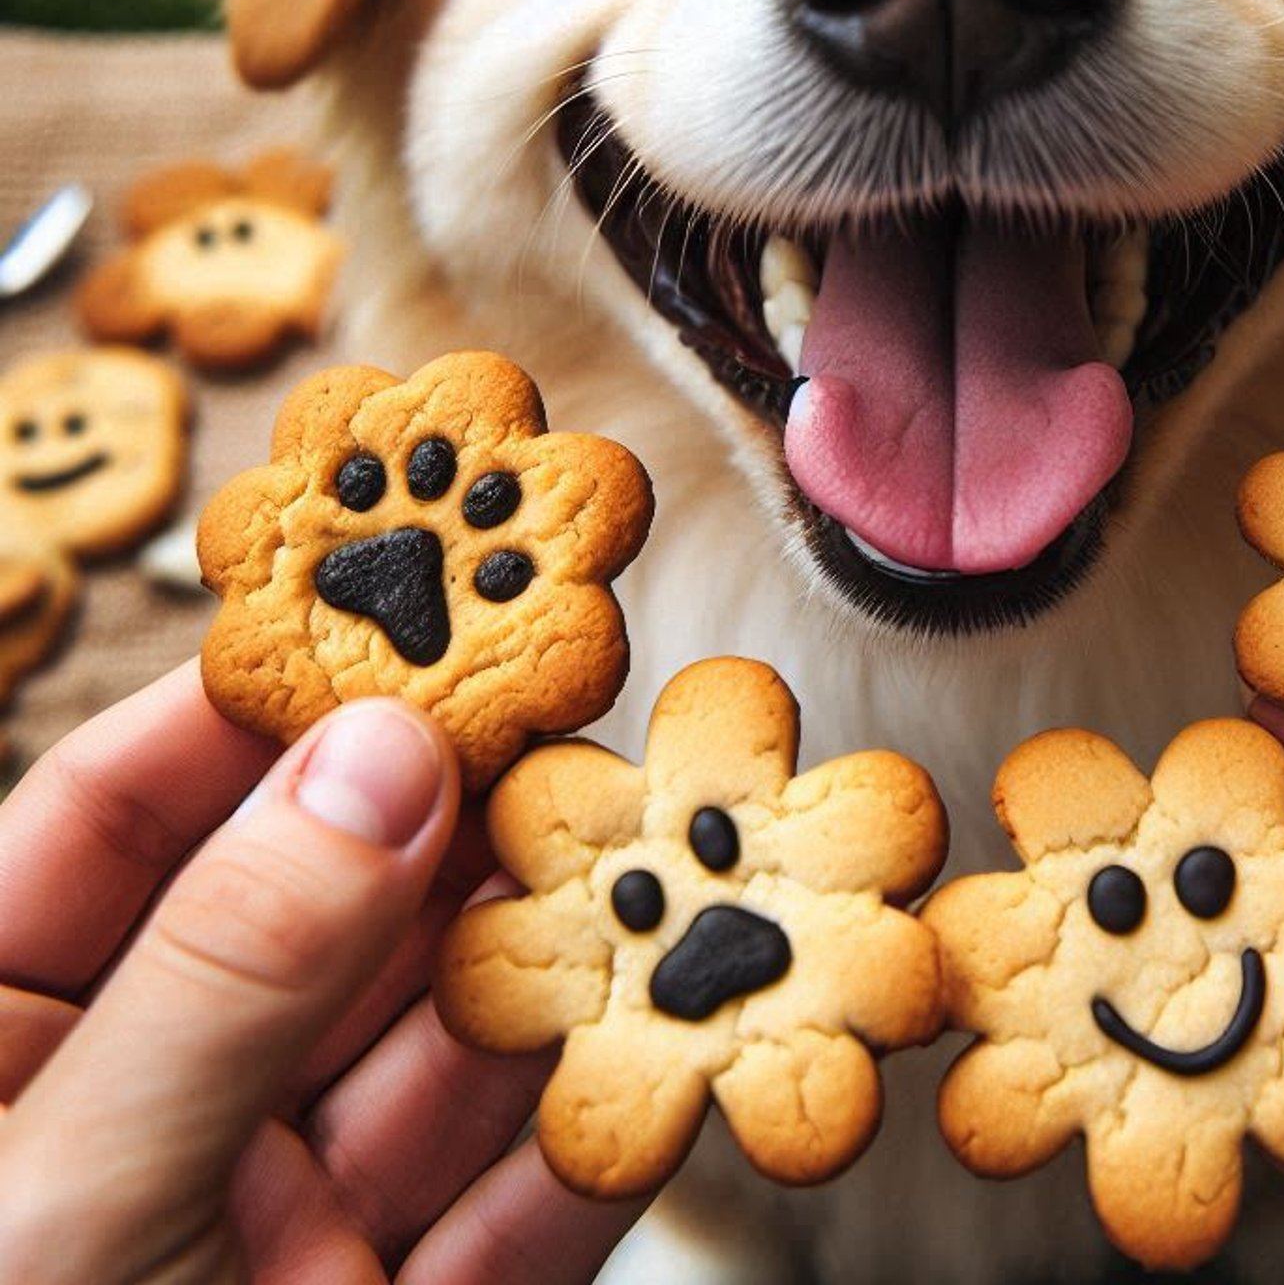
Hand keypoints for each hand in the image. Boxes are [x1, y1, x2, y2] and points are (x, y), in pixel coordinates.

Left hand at [0, 663, 642, 1283]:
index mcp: (4, 1063)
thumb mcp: (74, 1208)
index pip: (118, 821)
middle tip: (563, 735)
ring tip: (643, 867)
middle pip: (317, 920)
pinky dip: (593, 1137)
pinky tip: (662, 1047)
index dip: (252, 709)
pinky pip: (513, 1218)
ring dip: (547, 967)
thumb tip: (380, 755)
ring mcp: (272, 1231)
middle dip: (447, 830)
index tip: (388, 615)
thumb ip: (235, 972)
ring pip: (435, 1055)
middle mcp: (146, 1126)